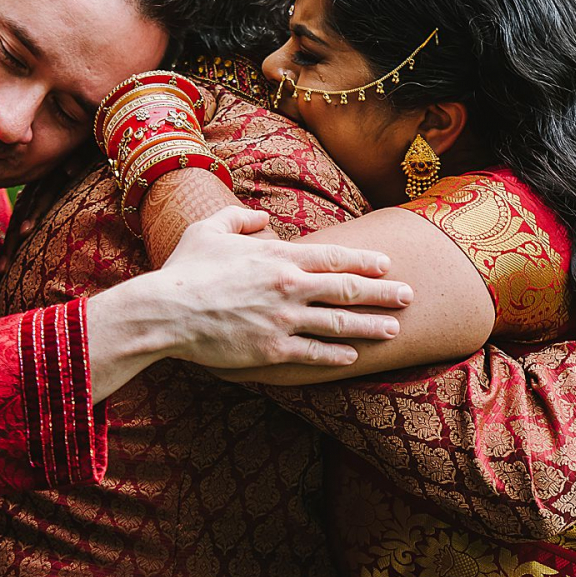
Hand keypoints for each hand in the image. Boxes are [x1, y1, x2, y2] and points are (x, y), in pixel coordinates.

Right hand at [86, 206, 411, 397]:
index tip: (387, 264)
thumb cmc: (186, 269)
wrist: (166, 312)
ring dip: (370, 326)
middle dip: (383, 293)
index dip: (365, 261)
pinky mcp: (272, 349)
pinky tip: (353, 356)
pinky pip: (313, 352)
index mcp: (279, 256)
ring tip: (393, 329)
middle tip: (409, 296)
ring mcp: (283, 320)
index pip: (335, 257)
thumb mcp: (209, 230)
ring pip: (339, 324)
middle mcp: (289, 287)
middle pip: (348, 290)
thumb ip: (238, 219)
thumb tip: (259, 220)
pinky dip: (336, 354)